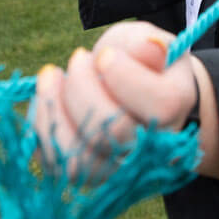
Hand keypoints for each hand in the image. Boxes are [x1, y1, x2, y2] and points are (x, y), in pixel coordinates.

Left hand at [32, 22, 198, 177]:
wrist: (131, 94)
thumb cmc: (139, 65)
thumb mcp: (147, 44)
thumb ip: (147, 44)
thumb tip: (151, 48)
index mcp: (176, 110)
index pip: (160, 104)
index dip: (125, 75)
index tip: (105, 54)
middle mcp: (151, 149)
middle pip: (114, 131)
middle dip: (83, 87)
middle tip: (78, 57)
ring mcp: (116, 167)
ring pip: (79, 157)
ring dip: (55, 107)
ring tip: (52, 74)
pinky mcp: (83, 174)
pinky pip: (54, 160)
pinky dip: (42, 123)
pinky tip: (48, 95)